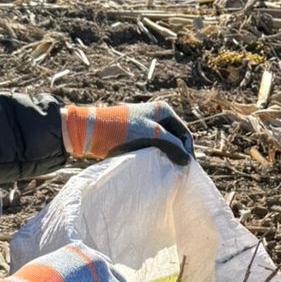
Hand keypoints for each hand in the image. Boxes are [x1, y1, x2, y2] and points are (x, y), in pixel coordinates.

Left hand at [62, 101, 192, 163]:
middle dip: (177, 153)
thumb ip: (173, 147)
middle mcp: (157, 114)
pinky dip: (156, 155)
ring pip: (164, 143)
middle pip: (175, 138)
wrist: (92, 130)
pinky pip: (153, 146)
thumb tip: (187, 161)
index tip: (186, 168)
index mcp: (164, 110)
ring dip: (166, 155)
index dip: (187, 151)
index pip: (184, 133)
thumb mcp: (153, 137)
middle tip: (177, 171)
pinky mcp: (136, 133)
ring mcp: (146, 123)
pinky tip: (154, 165)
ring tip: (166, 169)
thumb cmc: (123, 131)